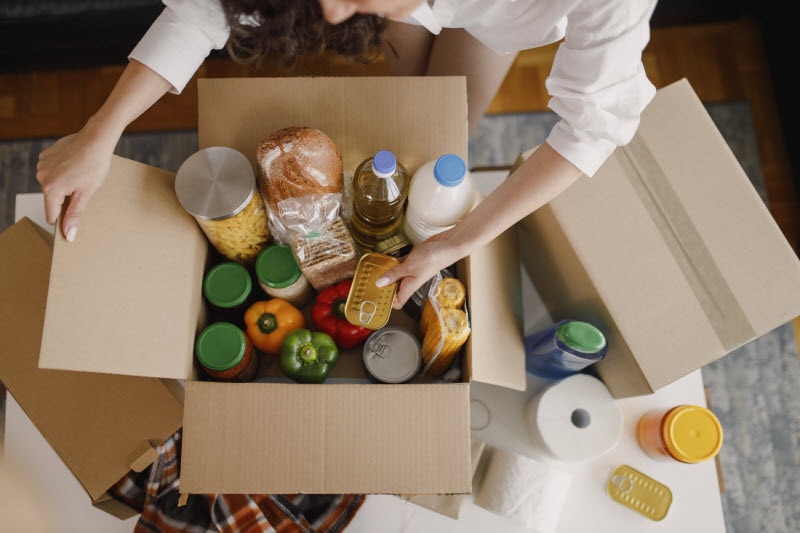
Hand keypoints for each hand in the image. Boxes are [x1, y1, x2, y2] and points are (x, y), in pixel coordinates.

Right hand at [36, 126, 115, 240]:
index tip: (75, 218)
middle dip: (65, 200)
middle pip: (52, 200)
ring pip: (52, 186)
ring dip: (64, 186)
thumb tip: (68, 235)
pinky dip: (62, 173)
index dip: (64, 219)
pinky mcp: (46, 156)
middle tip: (83, 190)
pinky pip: (52, 172)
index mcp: (51, 189)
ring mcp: (42, 165)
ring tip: (80, 176)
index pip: (52, 216)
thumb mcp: (87, 193)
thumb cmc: (95, 165)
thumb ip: (75, 215)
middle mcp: (42, 177)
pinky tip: (75, 166)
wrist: (97, 139)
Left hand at [377, 230, 465, 308]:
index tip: (375, 296)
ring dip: (386, 274)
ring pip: (395, 276)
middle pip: (394, 289)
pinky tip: (387, 259)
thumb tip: (380, 283)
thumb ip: (394, 274)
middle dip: (383, 286)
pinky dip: (393, 263)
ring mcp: (411, 271)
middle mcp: (410, 280)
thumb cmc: (433, 258)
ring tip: (375, 270)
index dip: (387, 302)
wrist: (447, 245)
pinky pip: (399, 265)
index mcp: (409, 286)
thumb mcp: (409, 266)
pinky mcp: (413, 261)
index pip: (397, 302)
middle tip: (369, 281)